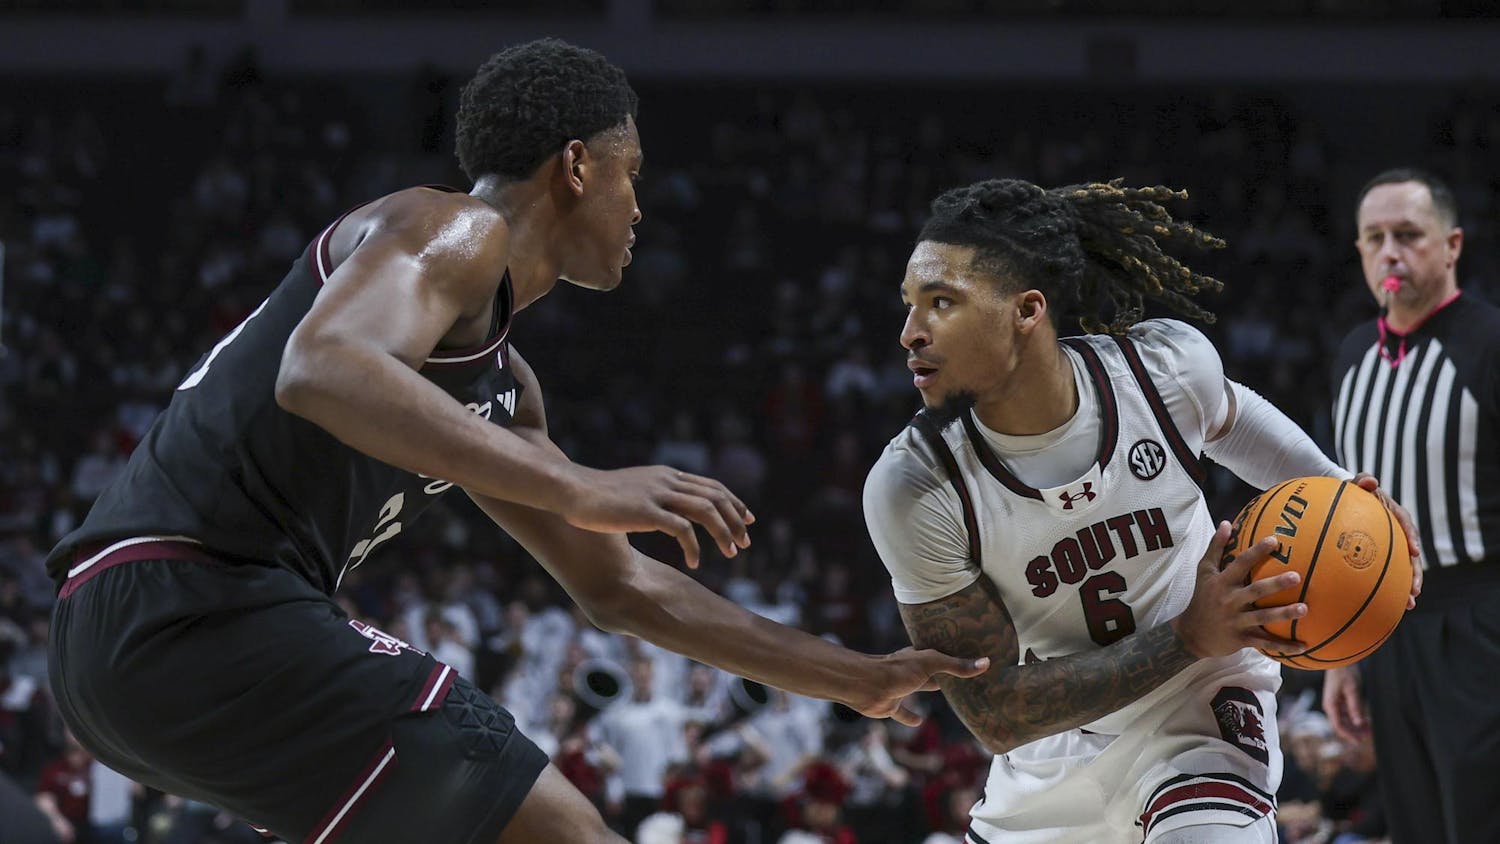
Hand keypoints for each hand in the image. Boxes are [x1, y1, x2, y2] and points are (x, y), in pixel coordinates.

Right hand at [562, 465, 753, 567]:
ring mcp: (657, 494)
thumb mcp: (634, 490)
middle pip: (716, 497)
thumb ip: (654, 496)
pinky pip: (682, 530)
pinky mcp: (646, 512)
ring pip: (706, 511)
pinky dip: (694, 548)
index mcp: (667, 475)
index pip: (712, 485)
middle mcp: (667, 480)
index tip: (747, 519)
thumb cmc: (598, 496)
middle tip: (745, 542)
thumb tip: (667, 512)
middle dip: (736, 520)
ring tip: (732, 554)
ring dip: (723, 533)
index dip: (734, 502)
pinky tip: (694, 563)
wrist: (571, 490)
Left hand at [845, 648, 990, 726]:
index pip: (940, 655)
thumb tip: (986, 663)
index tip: (969, 656)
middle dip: (943, 673)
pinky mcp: (891, 705)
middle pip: (930, 672)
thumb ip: (956, 665)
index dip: (953, 655)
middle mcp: (910, 671)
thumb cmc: (897, 670)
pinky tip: (920, 722)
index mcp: (919, 658)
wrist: (866, 685)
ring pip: (918, 689)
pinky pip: (902, 713)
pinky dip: (910, 717)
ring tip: (946, 696)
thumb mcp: (931, 664)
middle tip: (962, 677)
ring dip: (928, 690)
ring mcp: (900, 688)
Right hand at [1172, 521, 1307, 657]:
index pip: (1240, 564)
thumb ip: (1216, 547)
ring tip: (1304, 609)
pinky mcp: (1241, 639)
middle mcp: (1229, 601)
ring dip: (1284, 614)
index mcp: (1221, 583)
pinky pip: (1265, 643)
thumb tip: (1227, 523)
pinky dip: (1284, 647)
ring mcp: (1236, 621)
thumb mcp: (1204, 571)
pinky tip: (1303, 646)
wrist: (1191, 634)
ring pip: (1263, 617)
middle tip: (1297, 577)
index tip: (1274, 541)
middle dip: (1275, 584)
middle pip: (1255, 591)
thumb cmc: (1202, 598)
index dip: (1256, 552)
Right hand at [1322, 664, 1369, 743]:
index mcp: (1331, 705)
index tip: (1359, 742)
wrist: (1339, 658)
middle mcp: (1331, 706)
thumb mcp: (1352, 690)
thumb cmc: (1344, 672)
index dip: (1349, 735)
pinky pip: (1347, 713)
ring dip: (1356, 726)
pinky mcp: (1340, 699)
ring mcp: (1335, 703)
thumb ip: (1355, 707)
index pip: (1338, 726)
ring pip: (1345, 720)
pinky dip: (1356, 718)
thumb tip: (1359, 723)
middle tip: (1368, 737)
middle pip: (1342, 724)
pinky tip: (1365, 721)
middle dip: (1354, 732)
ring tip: (1369, 731)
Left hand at [1351, 473, 1421, 609]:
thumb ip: (1361, 481)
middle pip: (1410, 555)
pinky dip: (1388, 588)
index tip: (1414, 551)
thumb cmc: (1350, 491)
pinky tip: (1385, 606)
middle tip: (1415, 591)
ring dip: (1407, 587)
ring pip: (1403, 568)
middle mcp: (1398, 532)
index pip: (1406, 524)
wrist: (1345, 500)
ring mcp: (1392, 546)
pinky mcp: (1382, 556)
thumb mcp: (1354, 484)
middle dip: (1415, 574)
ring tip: (1409, 605)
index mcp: (1395, 513)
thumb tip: (1369, 479)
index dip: (1412, 537)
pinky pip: (1387, 573)